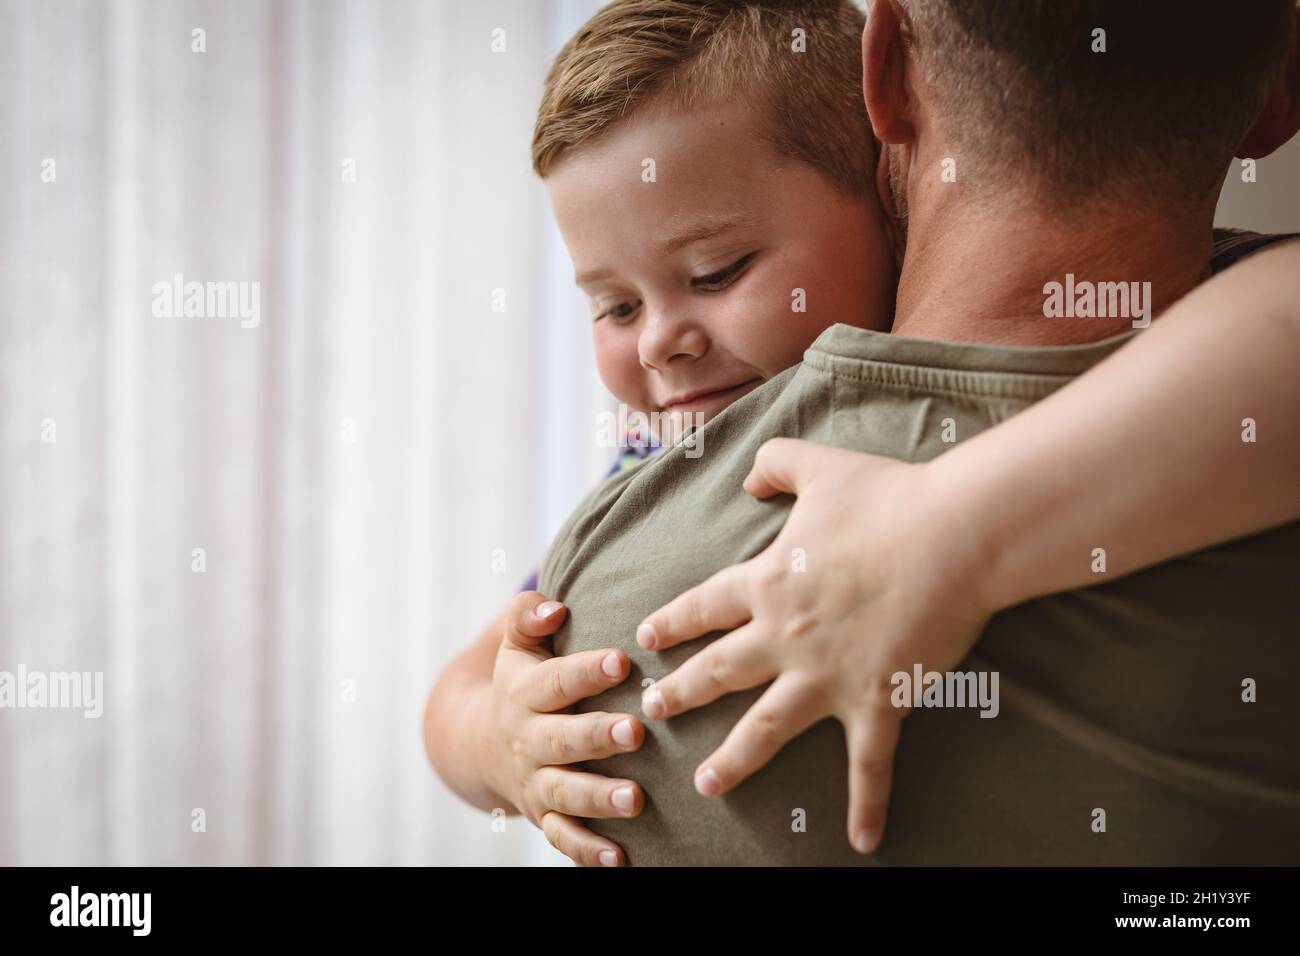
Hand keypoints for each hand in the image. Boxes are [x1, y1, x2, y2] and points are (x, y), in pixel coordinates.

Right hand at [487, 590, 646, 865]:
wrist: (480, 743)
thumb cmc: (522, 680)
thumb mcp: (515, 643)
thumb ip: (527, 616)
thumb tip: (552, 608)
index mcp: (525, 692)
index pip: (556, 680)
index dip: (586, 671)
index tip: (621, 661)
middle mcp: (527, 739)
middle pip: (561, 739)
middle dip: (597, 736)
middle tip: (636, 731)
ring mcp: (534, 781)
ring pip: (564, 792)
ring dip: (598, 797)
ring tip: (636, 799)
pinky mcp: (543, 815)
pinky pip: (562, 836)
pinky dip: (587, 851)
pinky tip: (620, 858)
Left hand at [635, 439, 994, 854]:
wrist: (954, 535)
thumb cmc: (888, 497)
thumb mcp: (819, 464)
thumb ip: (775, 463)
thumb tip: (749, 475)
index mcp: (765, 581)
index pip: (702, 607)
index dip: (672, 622)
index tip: (647, 638)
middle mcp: (783, 636)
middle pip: (717, 672)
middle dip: (679, 693)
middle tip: (652, 711)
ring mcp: (826, 676)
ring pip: (765, 729)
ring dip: (733, 761)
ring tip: (706, 785)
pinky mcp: (877, 702)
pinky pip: (868, 765)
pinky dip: (866, 805)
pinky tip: (860, 841)